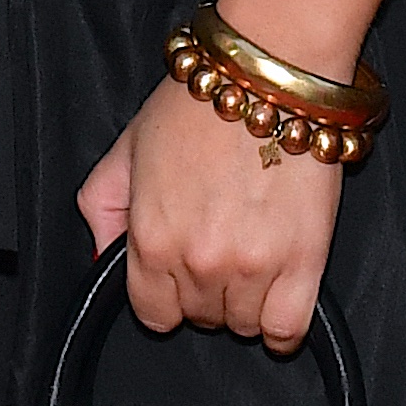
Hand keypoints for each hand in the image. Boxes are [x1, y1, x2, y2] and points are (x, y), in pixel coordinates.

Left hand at [78, 75, 344, 353]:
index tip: (179, 274)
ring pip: (243, 325)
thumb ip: (103, 208)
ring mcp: (252, 267)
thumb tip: (101, 258)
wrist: (269, 74)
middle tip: (219, 246)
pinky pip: (288, 331)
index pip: (153, 314)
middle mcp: (198, 261)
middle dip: (205, 291)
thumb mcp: (127, 146)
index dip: (164, 295)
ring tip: (251, 255)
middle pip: (200, 318)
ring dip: (245, 301)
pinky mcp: (304, 262)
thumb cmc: (200, 103)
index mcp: (150, 238)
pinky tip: (279, 295)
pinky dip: (283, 324)